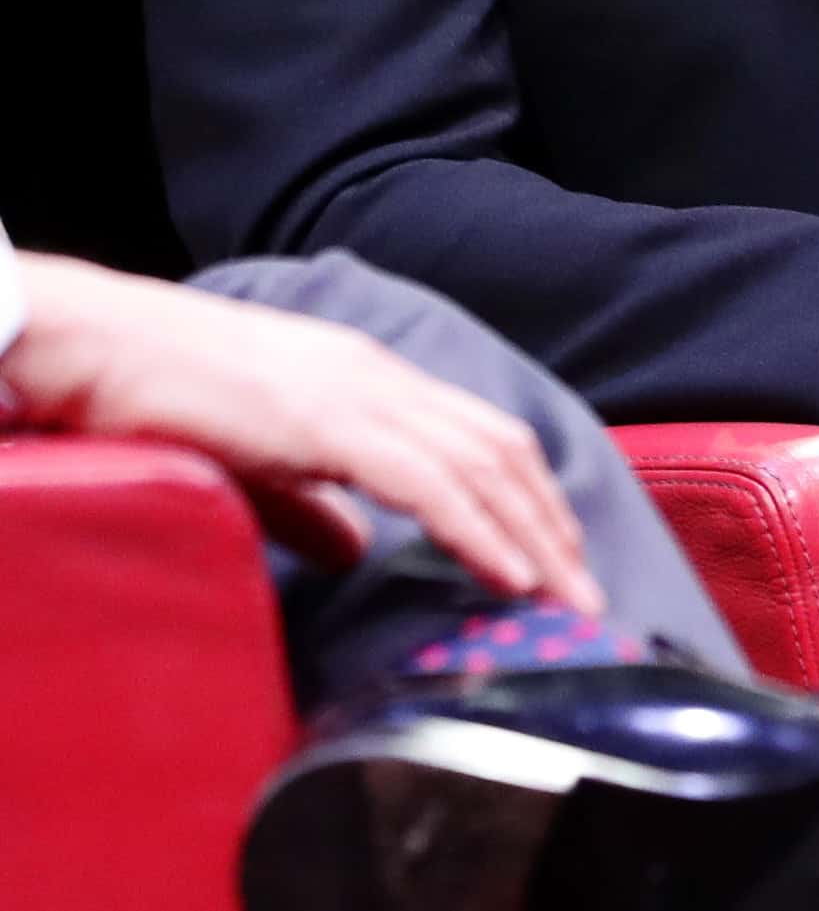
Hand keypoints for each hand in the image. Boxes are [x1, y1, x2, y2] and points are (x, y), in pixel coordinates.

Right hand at [6, 256, 604, 612]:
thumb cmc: (169, 397)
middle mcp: (381, 376)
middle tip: (588, 594)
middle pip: (500, 448)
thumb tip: (353, 549)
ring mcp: (358, 390)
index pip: (480, 436)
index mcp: (370, 381)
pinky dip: (478, 528)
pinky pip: (426, 478)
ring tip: (565, 597)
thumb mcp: (260, 459)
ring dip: (533, 534)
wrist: (106, 345)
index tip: (561, 562)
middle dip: (552, 523)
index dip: (530, 498)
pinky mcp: (327, 417)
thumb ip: (312, 502)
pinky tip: (507, 573)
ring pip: (479, 463)